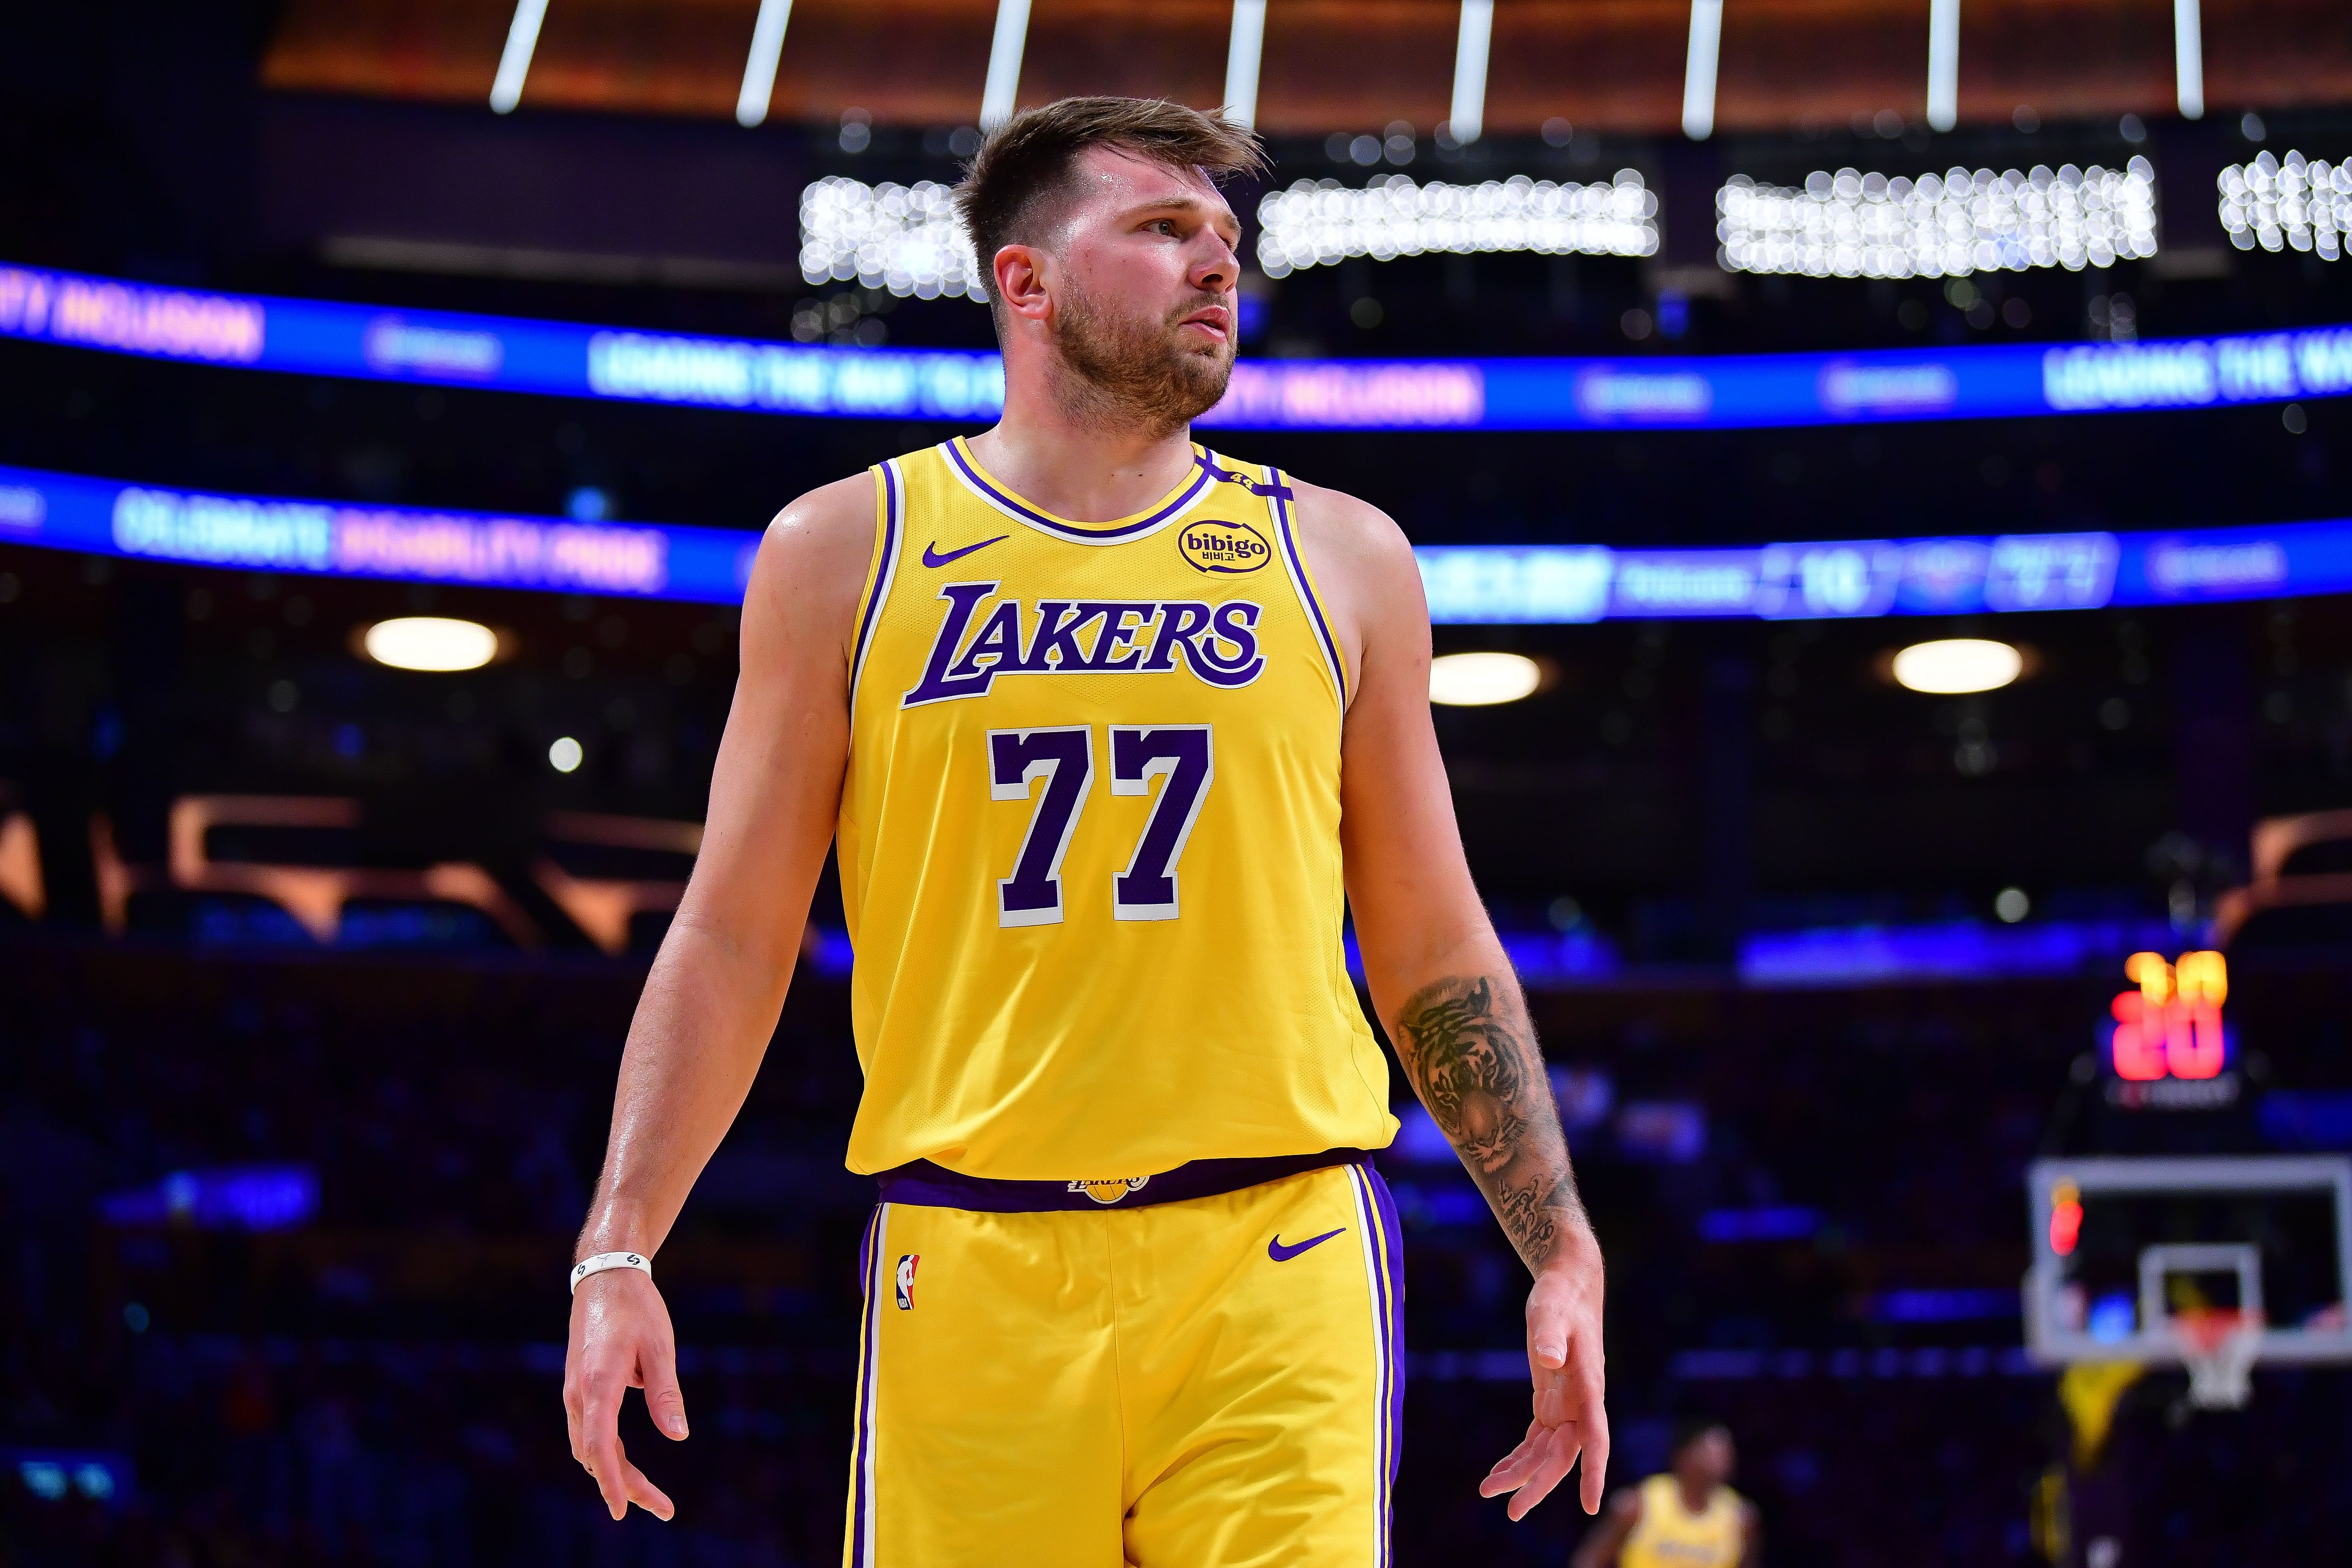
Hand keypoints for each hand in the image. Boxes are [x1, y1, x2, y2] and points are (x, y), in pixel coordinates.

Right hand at [563, 1267, 688, 1521]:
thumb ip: (666, 1393)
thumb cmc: (637, 1308)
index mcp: (599, 1382)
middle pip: (596, 1455)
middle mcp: (580, 1393)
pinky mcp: (579, 1389)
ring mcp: (575, 1392)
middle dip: (625, 1486)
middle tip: (663, 1508)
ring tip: (650, 1496)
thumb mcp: (660, 1347)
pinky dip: (606, 1455)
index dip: (613, 1482)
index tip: (623, 1511)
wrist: (604, 1276)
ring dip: (615, 1473)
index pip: (601, 1446)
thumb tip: (679, 1437)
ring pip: (590, 1448)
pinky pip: (589, 1433)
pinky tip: (625, 1466)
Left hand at [1479, 1241, 1606, 1519]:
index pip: (1596, 1438)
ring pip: (1546, 1453)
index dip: (1594, 1472)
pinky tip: (1498, 1474)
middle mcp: (1581, 1404)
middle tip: (1512, 1512)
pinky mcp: (1550, 1402)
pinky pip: (1536, 1440)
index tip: (1591, 1505)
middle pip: (1564, 1456)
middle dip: (1540, 1485)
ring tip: (1488, 1491)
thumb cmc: (1560, 1296)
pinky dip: (1519, 1457)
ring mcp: (1566, 1406)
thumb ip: (1551, 1335)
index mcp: (1588, 1388)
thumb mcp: (1551, 1311)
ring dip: (1522, 1475)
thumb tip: (1550, 1359)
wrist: (1568, 1284)